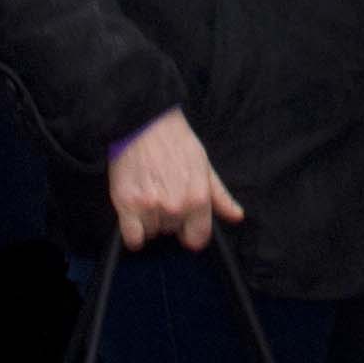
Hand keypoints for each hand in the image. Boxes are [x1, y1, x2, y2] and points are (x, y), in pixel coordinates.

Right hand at [109, 109, 243, 251]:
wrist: (144, 123)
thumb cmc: (175, 141)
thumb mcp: (204, 166)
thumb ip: (220, 196)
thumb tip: (236, 216)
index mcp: (198, 199)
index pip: (197, 239)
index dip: (190, 232)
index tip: (183, 225)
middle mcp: (176, 207)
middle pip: (172, 232)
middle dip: (168, 218)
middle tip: (162, 193)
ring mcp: (151, 207)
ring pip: (152, 233)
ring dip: (149, 221)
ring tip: (148, 193)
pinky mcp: (127, 205)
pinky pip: (133, 238)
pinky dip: (132, 231)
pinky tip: (133, 213)